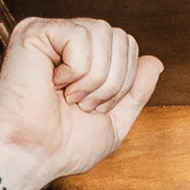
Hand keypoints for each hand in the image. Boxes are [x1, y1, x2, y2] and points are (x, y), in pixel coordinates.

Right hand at [0, 14, 163, 189]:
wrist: (34, 157)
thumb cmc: (63, 146)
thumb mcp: (114, 121)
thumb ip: (136, 92)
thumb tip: (155, 62)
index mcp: (81, 57)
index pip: (127, 45)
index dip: (123, 81)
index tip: (94, 108)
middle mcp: (65, 39)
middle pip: (120, 36)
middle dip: (112, 81)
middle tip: (81, 104)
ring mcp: (49, 32)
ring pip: (103, 33)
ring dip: (93, 79)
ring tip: (69, 96)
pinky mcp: (34, 32)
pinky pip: (80, 37)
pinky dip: (75, 70)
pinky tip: (54, 84)